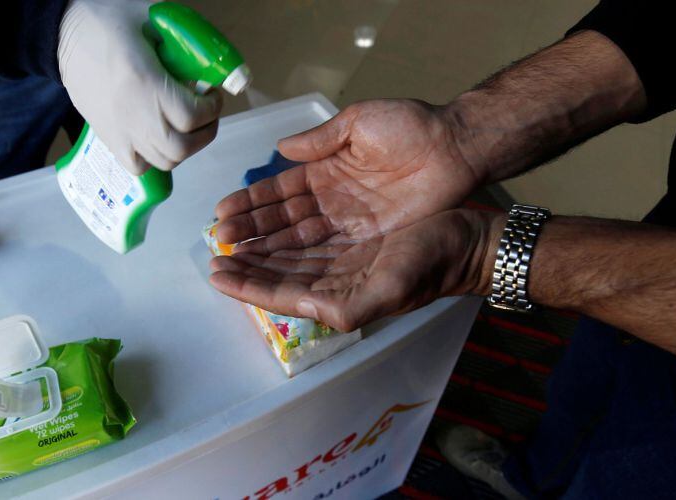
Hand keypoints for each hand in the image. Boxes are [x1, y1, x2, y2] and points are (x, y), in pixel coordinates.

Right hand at [58, 0, 221, 173]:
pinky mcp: (107, 137)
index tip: (212, 94)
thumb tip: (209, 63)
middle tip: (206, 113)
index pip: (191, 116)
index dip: (212, 108)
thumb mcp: (151, 19)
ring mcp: (118, 130)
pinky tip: (159, 137)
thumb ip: (182, 42)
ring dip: (184, 147)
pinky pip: (138, 165)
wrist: (64, 33)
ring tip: (187, 126)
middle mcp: (132, 114)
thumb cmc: (107, 21)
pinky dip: (155, 158)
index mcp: (143, 82)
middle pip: (180, 147)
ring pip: (163, 161)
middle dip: (204, 132)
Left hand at [209, 209, 501, 330]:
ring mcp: (343, 256)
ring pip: (288, 253)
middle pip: (278, 273)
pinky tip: (266, 222)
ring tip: (228, 236)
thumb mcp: (390, 289)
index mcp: (339, 297)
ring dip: (259, 246)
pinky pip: (307, 234)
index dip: (247, 286)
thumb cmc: (432, 263)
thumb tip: (307, 309)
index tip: (216, 274)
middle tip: (213, 251)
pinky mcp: (352, 234)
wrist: (469, 240)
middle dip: (246, 265)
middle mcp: (336, 279)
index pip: (280, 294)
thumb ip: (348, 307)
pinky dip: (282, 230)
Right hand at [213, 99, 479, 251]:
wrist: (456, 147)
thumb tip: (282, 147)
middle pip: (281, 220)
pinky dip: (300, 263)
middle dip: (250, 231)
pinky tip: (274, 272)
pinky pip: (327, 254)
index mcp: (325, 169)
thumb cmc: (411, 128)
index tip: (222, 212)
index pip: (278, 190)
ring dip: (266, 251)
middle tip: (219, 242)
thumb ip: (321, 139)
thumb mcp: (360, 123)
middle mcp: (331, 200)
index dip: (251, 202)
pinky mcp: (368, 240)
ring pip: (297, 241)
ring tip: (234, 261)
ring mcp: (348, 223)